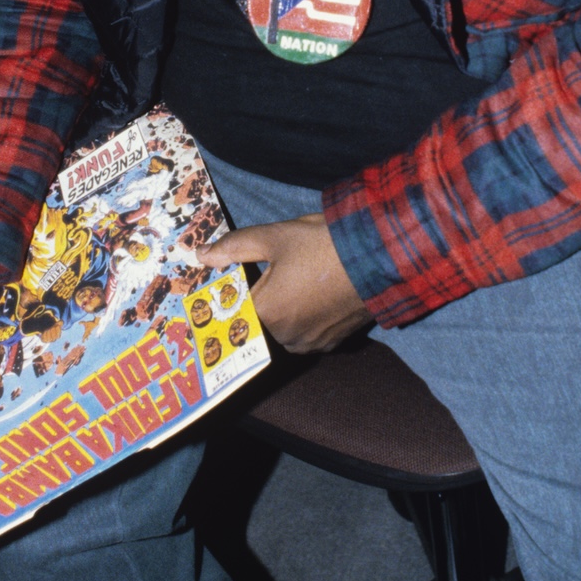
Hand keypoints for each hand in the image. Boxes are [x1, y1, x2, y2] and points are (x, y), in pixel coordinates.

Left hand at [198, 213, 370, 353]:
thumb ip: (234, 248)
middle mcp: (284, 337)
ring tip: (295, 282)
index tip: (230, 282)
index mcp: (265, 313)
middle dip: (258, 300)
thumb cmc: (322, 245)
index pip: (231, 311)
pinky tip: (313, 295)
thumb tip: (201, 255)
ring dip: (281, 312)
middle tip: (271, 274)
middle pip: (257, 322)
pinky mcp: (332, 343)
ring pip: (280, 331)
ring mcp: (310, 343)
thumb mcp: (273, 237)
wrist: (379, 256)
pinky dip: (304, 319)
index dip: (229, 295)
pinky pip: (305, 335)